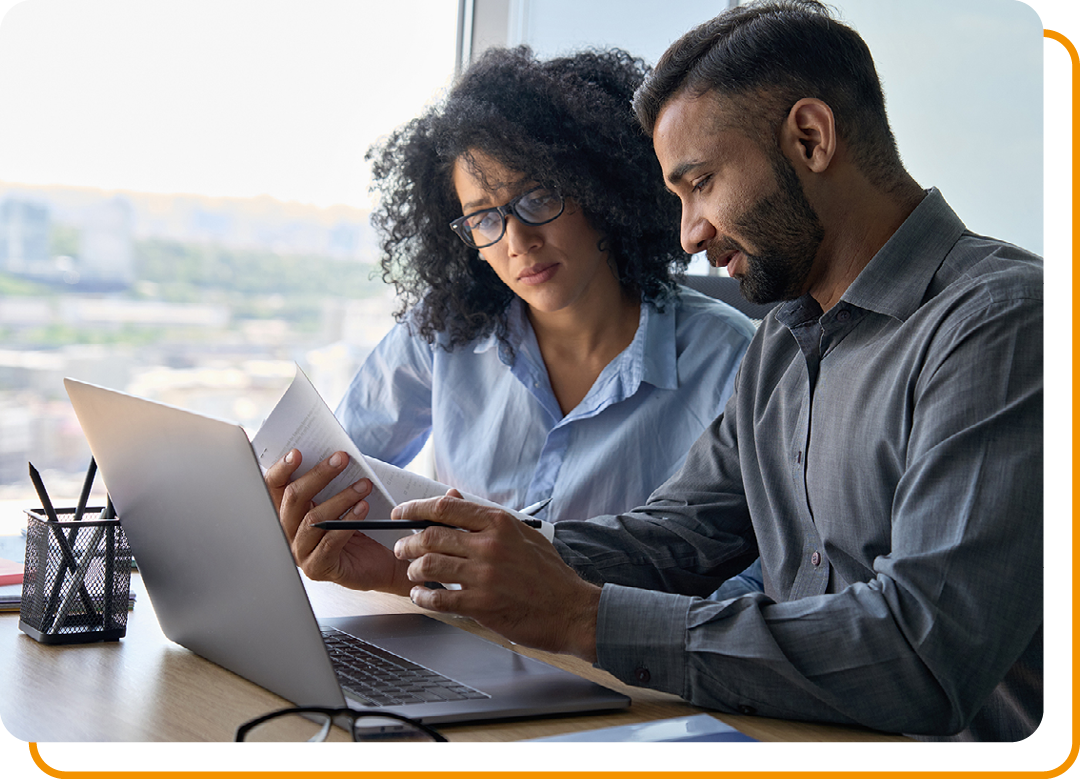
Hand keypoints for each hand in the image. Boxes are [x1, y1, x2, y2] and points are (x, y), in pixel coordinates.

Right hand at [265, 449, 411, 594]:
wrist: (380, 562)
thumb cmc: (359, 528)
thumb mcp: (340, 501)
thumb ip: (329, 483)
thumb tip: (333, 456)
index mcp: (288, 513)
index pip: (273, 488)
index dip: (281, 469)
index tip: (297, 453)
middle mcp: (288, 533)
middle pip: (294, 499)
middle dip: (319, 475)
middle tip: (342, 459)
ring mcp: (300, 552)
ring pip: (313, 519)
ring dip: (341, 497)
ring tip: (364, 485)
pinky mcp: (317, 568)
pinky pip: (329, 541)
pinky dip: (347, 522)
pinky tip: (363, 508)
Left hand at [392, 491, 600, 660]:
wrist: (570, 610)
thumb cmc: (548, 574)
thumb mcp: (521, 535)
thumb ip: (486, 518)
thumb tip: (453, 498)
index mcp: (499, 524)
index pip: (445, 508)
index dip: (415, 508)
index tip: (401, 513)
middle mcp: (490, 546)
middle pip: (430, 536)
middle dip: (408, 542)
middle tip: (401, 548)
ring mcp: (485, 576)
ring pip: (429, 565)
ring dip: (413, 570)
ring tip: (412, 573)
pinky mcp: (482, 604)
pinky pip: (438, 598)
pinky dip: (423, 597)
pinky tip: (421, 596)